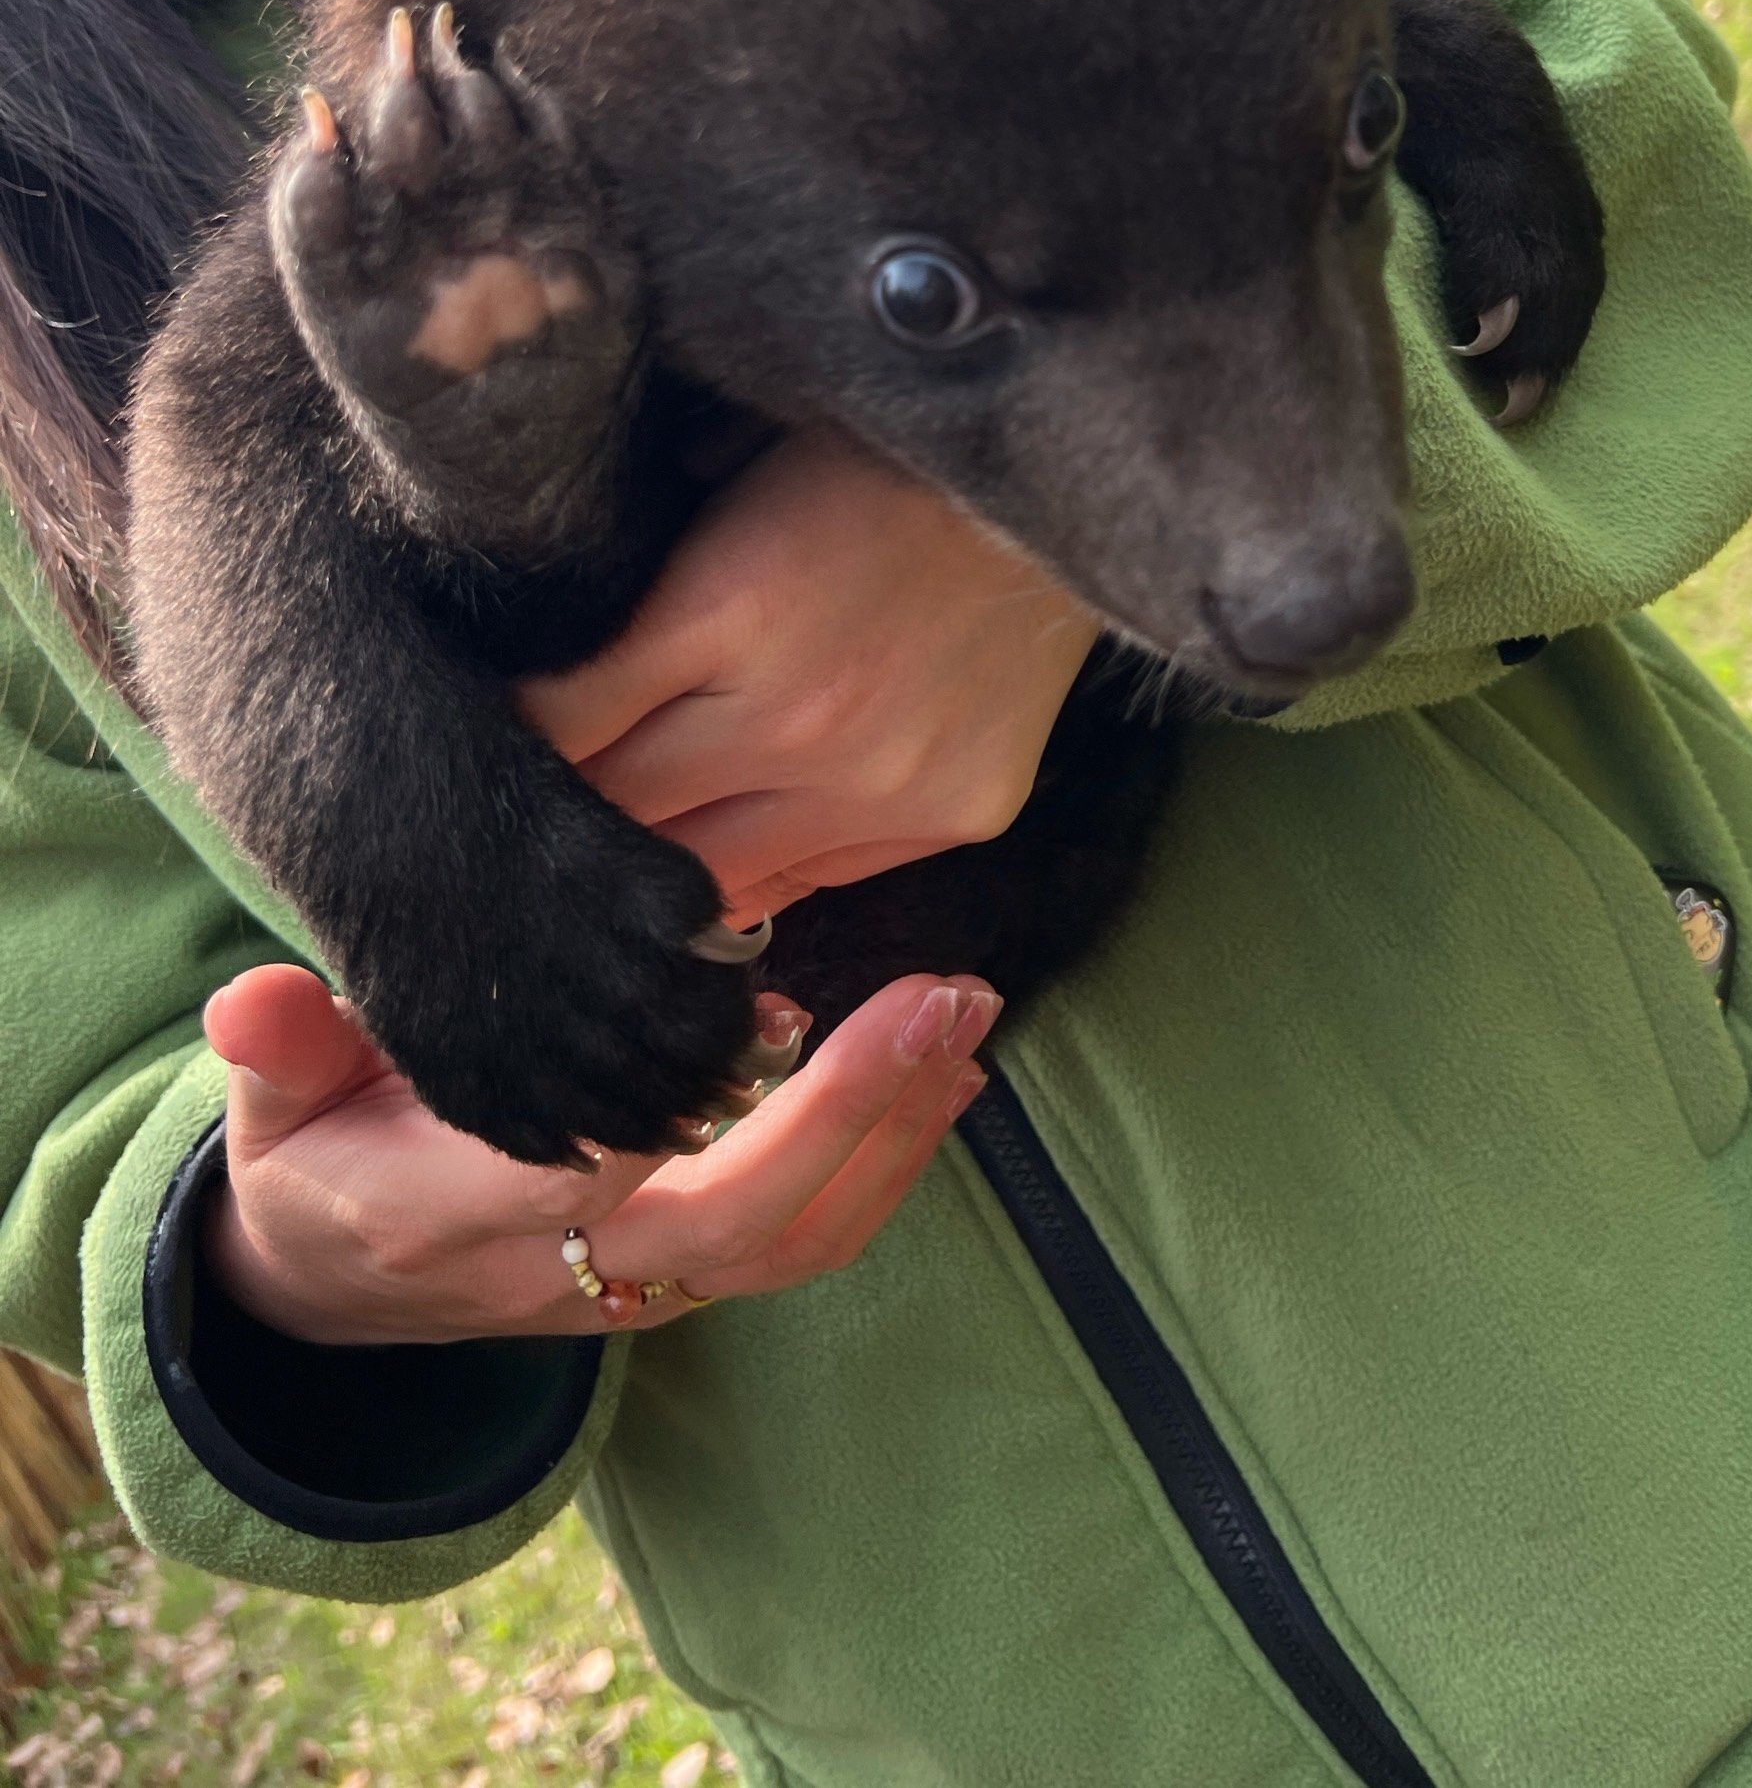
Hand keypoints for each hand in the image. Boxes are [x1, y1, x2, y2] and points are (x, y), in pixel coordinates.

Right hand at [202, 962, 1000, 1345]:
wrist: (343, 1288)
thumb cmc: (318, 1161)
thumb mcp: (272, 1106)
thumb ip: (280, 1049)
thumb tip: (248, 997)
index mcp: (452, 1213)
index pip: (578, 1173)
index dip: (677, 1109)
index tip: (764, 1003)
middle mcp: (563, 1268)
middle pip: (730, 1216)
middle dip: (847, 1113)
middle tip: (937, 998)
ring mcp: (639, 1282)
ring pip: (793, 1242)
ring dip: (898, 1135)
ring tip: (969, 1021)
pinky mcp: (690, 1274)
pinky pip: (808, 1241)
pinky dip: (891, 1163)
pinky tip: (950, 1076)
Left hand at [518, 427, 1097, 928]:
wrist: (1067, 462)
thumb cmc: (881, 447)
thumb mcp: (733, 473)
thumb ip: (645, 572)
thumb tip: (542, 638)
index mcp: (726, 608)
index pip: (559, 724)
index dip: (515, 736)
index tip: (497, 733)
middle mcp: (797, 717)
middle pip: (622, 814)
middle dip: (577, 803)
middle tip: (553, 795)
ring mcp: (882, 780)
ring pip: (710, 876)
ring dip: (663, 852)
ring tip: (640, 830)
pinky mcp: (952, 812)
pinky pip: (813, 880)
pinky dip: (762, 859)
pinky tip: (742, 822)